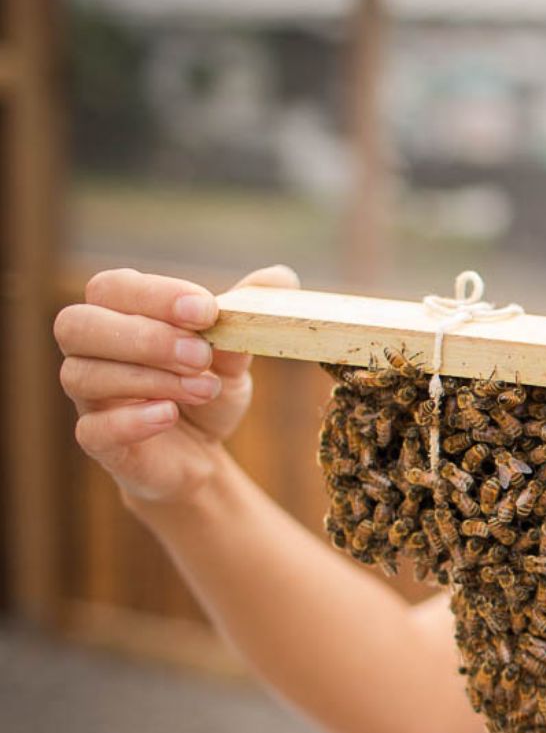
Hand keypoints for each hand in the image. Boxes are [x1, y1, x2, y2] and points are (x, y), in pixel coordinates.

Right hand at [54, 265, 300, 505]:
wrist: (201, 456)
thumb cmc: (205, 389)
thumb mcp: (234, 352)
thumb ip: (247, 314)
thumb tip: (281, 276)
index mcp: (120, 315)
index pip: (112, 287)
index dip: (155, 295)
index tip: (206, 311)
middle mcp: (92, 352)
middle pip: (77, 325)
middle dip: (144, 336)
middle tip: (200, 355)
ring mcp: (89, 398)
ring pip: (82, 375)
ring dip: (149, 378)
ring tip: (204, 388)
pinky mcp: (99, 442)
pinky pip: (91, 429)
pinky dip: (131, 420)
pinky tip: (168, 415)